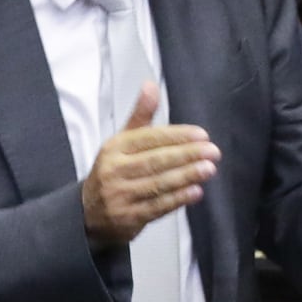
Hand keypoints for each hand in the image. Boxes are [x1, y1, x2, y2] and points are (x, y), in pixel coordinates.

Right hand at [80, 83, 218, 245]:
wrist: (88, 213)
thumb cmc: (114, 172)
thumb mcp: (122, 142)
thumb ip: (141, 116)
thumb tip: (151, 85)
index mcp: (114, 148)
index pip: (148, 139)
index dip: (176, 136)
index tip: (201, 135)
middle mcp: (114, 170)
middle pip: (154, 161)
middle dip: (186, 156)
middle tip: (213, 152)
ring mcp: (120, 195)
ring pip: (157, 183)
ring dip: (185, 176)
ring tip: (209, 169)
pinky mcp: (128, 217)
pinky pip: (156, 207)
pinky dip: (177, 199)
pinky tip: (195, 191)